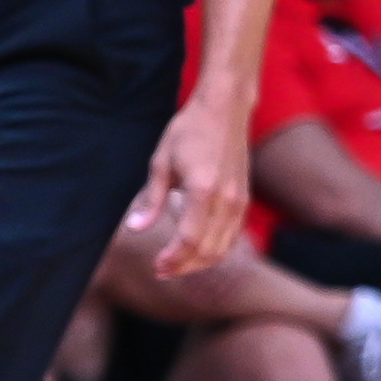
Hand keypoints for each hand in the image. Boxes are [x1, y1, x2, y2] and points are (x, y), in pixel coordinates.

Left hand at [128, 96, 252, 276]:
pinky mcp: (244, 199)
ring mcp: (240, 200)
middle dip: (184, 266)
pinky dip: (216, 249)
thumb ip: (151, 199)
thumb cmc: (189, 131)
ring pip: (223, 247)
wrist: (225, 110)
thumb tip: (135, 228)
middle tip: (161, 271)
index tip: (155, 266)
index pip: (189, 239)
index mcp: (203, 189)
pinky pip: (232, 236)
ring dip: (200, 262)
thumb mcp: (161, 162)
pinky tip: (197, 249)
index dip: (172, 259)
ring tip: (177, 265)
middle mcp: (227, 199)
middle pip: (208, 250)